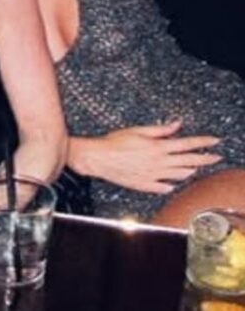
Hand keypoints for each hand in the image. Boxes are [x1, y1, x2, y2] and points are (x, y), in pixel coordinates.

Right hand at [73, 120, 220, 193]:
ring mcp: (153, 175)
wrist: (97, 158)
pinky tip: (174, 183)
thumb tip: (176, 124)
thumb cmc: (113, 142)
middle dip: (205, 159)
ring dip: (191, 171)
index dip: (203, 142)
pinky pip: (164, 187)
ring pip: (179, 175)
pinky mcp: (144, 185)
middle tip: (216, 158)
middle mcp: (158, 163)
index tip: (214, 141)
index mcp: (157, 147)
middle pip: (189, 161)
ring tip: (197, 168)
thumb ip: (159, 129)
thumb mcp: (137, 130)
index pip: (187, 144)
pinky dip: (172, 185)